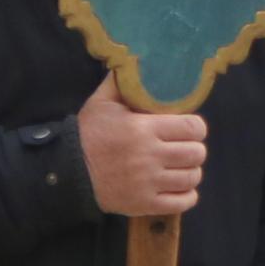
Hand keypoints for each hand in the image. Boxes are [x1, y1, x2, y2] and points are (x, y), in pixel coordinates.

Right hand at [77, 74, 206, 216]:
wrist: (67, 172)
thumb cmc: (88, 134)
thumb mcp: (101, 103)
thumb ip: (121, 82)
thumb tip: (136, 61)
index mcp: (144, 129)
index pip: (194, 128)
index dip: (195, 127)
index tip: (186, 128)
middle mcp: (151, 156)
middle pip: (197, 153)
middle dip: (192, 149)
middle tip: (181, 148)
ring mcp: (149, 183)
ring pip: (193, 177)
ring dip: (189, 171)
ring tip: (178, 167)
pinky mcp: (146, 204)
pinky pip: (183, 202)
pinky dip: (185, 194)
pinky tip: (176, 186)